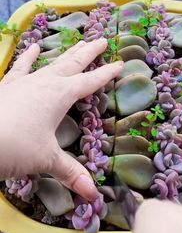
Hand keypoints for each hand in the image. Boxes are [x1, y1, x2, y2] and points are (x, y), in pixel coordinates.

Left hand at [0, 38, 122, 200]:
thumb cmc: (15, 146)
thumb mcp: (46, 159)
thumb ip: (70, 172)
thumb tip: (93, 193)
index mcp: (60, 95)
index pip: (90, 82)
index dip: (106, 73)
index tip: (120, 63)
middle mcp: (45, 83)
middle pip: (74, 64)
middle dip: (90, 52)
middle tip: (102, 39)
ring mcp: (26, 81)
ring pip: (52, 63)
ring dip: (67, 53)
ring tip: (79, 41)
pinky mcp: (8, 85)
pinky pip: (21, 67)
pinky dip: (28, 57)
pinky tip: (33, 47)